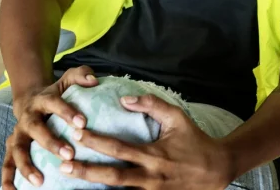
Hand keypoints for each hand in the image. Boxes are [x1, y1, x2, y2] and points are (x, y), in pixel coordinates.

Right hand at [1, 66, 98, 188]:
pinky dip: (6, 178)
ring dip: (26, 166)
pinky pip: (6, 164)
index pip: (54, 103)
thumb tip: (94, 81)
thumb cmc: (55, 94)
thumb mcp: (67, 80)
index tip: (82, 123)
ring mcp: (17, 134)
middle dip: (50, 142)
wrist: (29, 99)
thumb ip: (81, 75)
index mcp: (42, 100)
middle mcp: (27, 117)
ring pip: (17, 150)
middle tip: (69, 154)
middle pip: (35, 129)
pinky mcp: (11, 148)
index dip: (66, 112)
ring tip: (39, 181)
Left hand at [60, 94, 234, 189]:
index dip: (96, 141)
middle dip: (86, 171)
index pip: (119, 148)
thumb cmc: (194, 140)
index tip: (77, 133)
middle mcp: (150, 177)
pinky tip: (91, 189)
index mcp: (154, 155)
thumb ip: (152, 104)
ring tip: (70, 177)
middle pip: (112, 177)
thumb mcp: (177, 117)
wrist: (216, 170)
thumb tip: (125, 98)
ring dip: (93, 185)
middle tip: (63, 164)